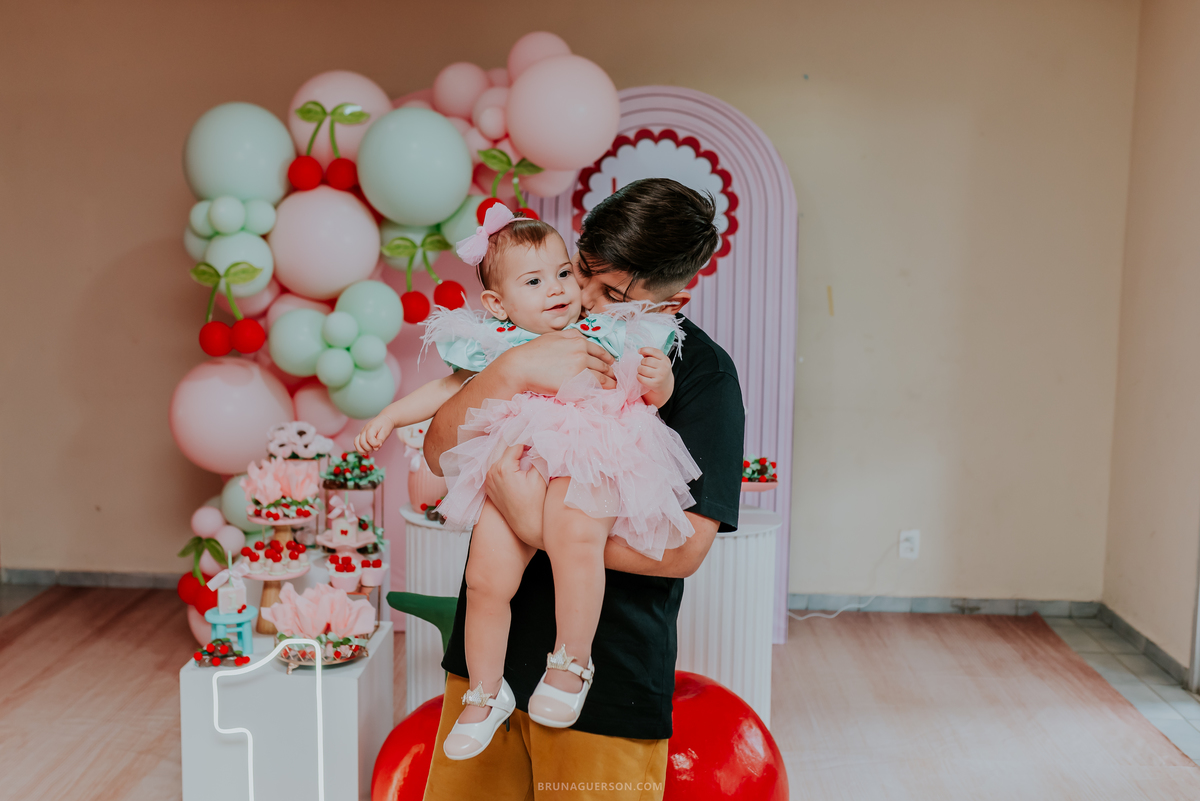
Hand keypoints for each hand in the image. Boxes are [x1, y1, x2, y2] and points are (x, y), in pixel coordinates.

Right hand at [354, 415, 393, 454]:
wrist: (384, 419)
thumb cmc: (386, 425)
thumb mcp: (386, 432)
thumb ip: (380, 440)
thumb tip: (376, 448)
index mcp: (371, 427)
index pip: (369, 438)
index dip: (375, 444)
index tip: (380, 445)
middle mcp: (364, 429)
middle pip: (362, 442)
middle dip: (369, 448)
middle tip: (375, 448)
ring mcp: (361, 432)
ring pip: (356, 443)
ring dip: (363, 450)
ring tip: (370, 451)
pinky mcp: (361, 435)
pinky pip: (356, 443)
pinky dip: (360, 449)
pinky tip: (366, 451)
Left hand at [484, 444, 546, 547]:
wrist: (527, 525)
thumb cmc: (535, 503)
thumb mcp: (539, 475)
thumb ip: (538, 455)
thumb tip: (540, 440)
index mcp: (502, 467)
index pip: (515, 443)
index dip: (527, 438)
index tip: (537, 434)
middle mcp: (491, 472)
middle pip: (502, 447)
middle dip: (516, 440)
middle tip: (528, 432)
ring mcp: (488, 479)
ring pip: (498, 456)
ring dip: (510, 450)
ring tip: (524, 446)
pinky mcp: (490, 486)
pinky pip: (496, 467)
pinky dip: (504, 460)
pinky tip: (516, 458)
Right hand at [498, 329, 615, 393]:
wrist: (520, 366)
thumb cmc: (533, 352)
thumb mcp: (553, 336)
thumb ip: (569, 335)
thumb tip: (580, 337)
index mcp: (577, 339)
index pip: (599, 350)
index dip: (607, 358)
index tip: (611, 364)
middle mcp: (581, 351)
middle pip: (603, 363)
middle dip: (610, 371)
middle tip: (615, 377)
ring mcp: (580, 366)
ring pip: (602, 375)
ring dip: (610, 381)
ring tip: (614, 386)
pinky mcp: (576, 380)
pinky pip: (595, 386)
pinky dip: (603, 389)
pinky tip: (606, 392)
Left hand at [637, 347, 674, 407]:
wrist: (666, 385)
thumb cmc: (660, 370)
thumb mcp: (660, 361)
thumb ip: (651, 354)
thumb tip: (641, 351)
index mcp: (665, 360)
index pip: (654, 351)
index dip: (645, 349)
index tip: (639, 351)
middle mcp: (664, 367)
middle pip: (646, 360)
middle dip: (642, 362)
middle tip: (644, 365)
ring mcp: (660, 376)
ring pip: (642, 369)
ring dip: (639, 369)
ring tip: (642, 371)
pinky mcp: (654, 384)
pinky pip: (640, 378)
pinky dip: (639, 376)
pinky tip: (642, 376)